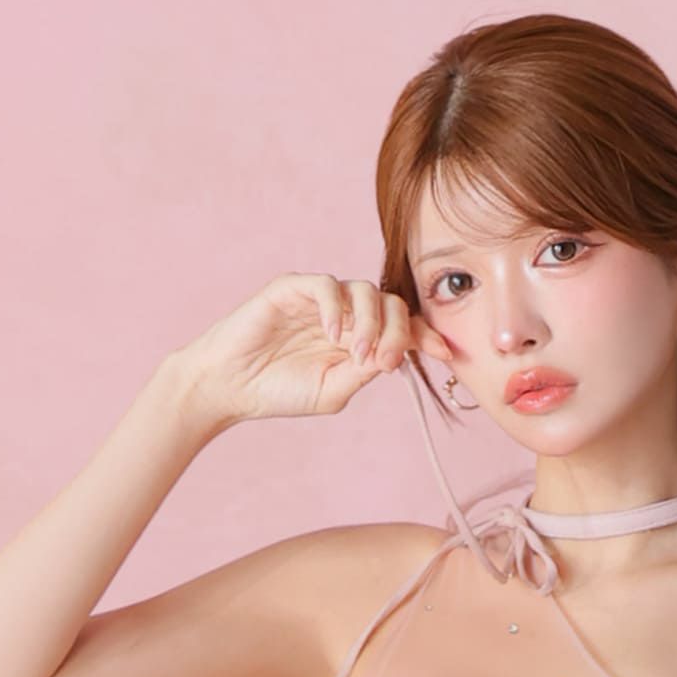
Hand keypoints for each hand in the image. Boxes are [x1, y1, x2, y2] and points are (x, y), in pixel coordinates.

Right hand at [168, 272, 453, 435]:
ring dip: (370, 324)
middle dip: (398, 332)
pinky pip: (326, 285)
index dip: (426, 335)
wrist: (230, 386)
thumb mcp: (334, 391)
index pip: (402, 326)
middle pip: (391, 303)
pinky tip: (334, 335)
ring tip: (355, 354)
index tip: (446, 353)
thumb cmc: (280, 391)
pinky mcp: (292, 288)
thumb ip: (366, 371)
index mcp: (358, 338)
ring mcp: (319, 298)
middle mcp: (344, 313)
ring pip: (364, 290)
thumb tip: (397, 354)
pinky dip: (336, 308)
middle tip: (385, 362)